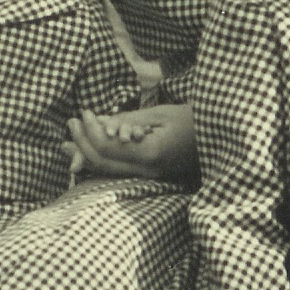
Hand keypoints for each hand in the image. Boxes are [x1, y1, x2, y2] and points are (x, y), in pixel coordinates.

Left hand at [66, 104, 196, 180]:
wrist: (221, 139)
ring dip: (84, 154)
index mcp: (152, 154)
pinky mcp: (148, 175)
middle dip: (81, 143)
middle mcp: (148, 171)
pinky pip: (117, 170)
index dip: (90, 131)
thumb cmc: (194, 120)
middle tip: (72, 122)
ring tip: (68, 140)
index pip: (108, 149)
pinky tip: (84, 151)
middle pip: (102, 163)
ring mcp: (148, 177)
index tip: (84, 112)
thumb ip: (127, 120)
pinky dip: (98, 159)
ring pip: (106, 171)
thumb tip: (96, 122)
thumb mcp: (159, 114)